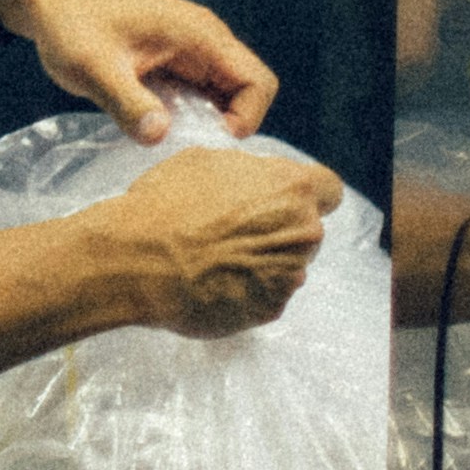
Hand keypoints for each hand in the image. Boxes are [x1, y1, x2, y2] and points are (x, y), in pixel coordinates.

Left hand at [8, 0, 278, 137]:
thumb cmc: (69, 20)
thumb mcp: (92, 66)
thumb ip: (126, 101)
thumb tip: (160, 135)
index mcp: (199, 35)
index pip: (258, 82)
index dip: (245, 119)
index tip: (204, 141)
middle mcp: (203, 42)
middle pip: (245, 94)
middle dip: (224, 128)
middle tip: (185, 151)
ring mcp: (188, 52)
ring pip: (221, 99)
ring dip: (203, 125)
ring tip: (166, 144)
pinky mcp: (170, 63)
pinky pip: (196, 96)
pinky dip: (184, 117)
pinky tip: (152, 130)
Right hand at [88, 145, 333, 340]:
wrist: (140, 260)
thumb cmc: (167, 203)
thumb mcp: (205, 161)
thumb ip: (248, 172)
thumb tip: (257, 183)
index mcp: (292, 188)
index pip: (329, 188)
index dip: (307, 193)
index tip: (282, 200)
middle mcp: (303, 232)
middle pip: (307, 229)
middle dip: (280, 228)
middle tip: (236, 230)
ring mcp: (290, 274)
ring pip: (288, 263)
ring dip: (264, 260)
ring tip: (218, 258)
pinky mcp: (272, 309)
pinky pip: (268, 293)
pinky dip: (248, 288)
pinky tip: (214, 280)